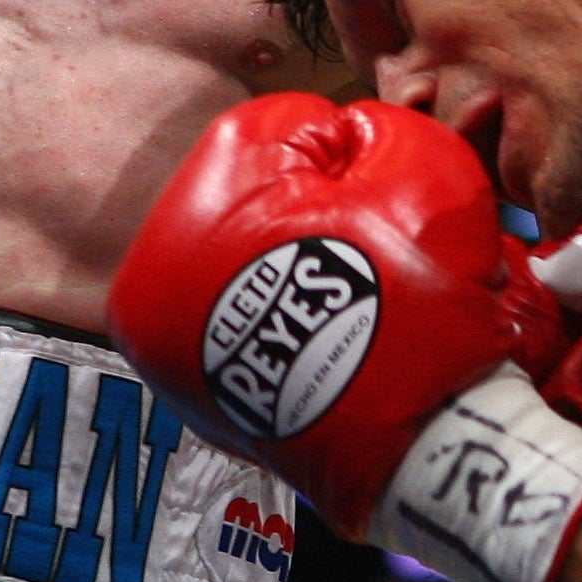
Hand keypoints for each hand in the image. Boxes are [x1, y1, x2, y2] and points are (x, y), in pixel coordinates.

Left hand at [108, 94, 581, 581]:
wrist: (420, 452)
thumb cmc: (420, 307)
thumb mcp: (422, 169)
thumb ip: (373, 128)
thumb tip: (343, 140)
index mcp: (202, 200)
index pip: (284, 130)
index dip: (356, 156)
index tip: (390, 198)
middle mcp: (158, 272)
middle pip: (256, 200)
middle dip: (319, 215)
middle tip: (377, 254)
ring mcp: (167, 344)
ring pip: (249, 267)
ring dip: (299, 272)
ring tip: (359, 308)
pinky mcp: (194, 397)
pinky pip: (250, 330)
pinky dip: (289, 329)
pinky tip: (337, 348)